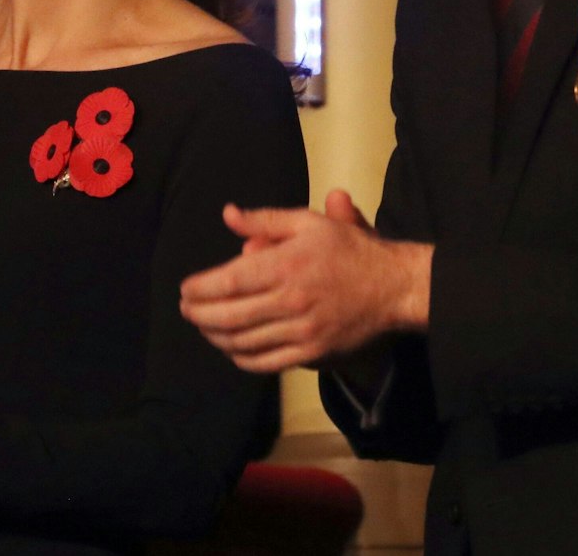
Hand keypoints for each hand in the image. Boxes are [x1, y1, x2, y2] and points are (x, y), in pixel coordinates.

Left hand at [178, 190, 431, 372]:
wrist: (392, 287)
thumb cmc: (348, 250)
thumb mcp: (309, 223)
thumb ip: (265, 220)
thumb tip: (228, 215)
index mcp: (287, 265)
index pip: (230, 281)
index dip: (201, 289)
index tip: (185, 289)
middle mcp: (290, 301)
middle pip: (229, 316)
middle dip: (199, 315)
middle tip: (186, 309)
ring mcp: (301, 331)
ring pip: (243, 342)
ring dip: (215, 336)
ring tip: (204, 326)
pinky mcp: (311, 354)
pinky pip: (265, 363)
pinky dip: (240, 357)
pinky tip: (231, 347)